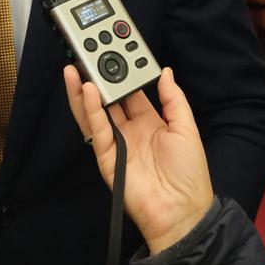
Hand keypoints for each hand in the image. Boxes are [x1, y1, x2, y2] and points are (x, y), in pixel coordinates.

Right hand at [63, 65, 213, 253]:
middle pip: (108, 100)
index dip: (122, 74)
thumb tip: (165, 72)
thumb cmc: (189, 174)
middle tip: (88, 56)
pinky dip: (90, 111)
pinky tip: (88, 92)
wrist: (181, 210)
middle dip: (97, 79)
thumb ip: (173, 99)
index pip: (130, 93)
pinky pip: (96, 130)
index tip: (115, 54)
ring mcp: (116, 144)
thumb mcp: (186, 128)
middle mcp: (130, 131)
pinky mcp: (107, 158)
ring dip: (83, 92)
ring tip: (75, 68)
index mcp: (150, 123)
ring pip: (94, 113)